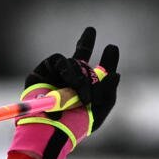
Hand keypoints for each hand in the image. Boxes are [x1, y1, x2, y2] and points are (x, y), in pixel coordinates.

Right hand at [8, 27, 120, 158]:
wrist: (52, 128)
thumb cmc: (77, 124)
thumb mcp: (100, 108)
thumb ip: (109, 90)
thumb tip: (116, 74)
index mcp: (86, 88)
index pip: (98, 71)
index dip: (107, 60)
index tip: (112, 48)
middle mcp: (71, 80)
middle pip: (80, 56)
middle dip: (86, 42)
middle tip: (91, 30)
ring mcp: (56, 75)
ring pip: (74, 62)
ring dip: (81, 78)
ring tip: (83, 97)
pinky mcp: (42, 73)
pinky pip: (59, 61)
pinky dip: (68, 71)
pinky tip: (72, 83)